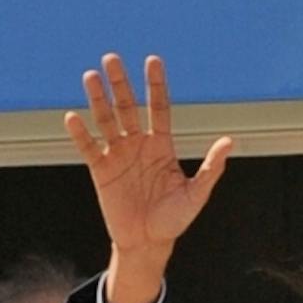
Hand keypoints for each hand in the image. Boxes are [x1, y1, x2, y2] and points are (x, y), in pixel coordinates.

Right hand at [63, 54, 232, 302]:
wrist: (146, 244)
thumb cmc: (173, 220)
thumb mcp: (196, 195)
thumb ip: (211, 168)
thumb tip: (230, 142)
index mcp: (161, 146)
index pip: (158, 108)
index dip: (155, 85)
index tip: (152, 61)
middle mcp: (138, 145)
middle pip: (127, 107)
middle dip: (120, 84)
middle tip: (111, 59)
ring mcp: (118, 156)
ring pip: (106, 121)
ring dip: (98, 100)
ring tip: (90, 77)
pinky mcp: (101, 172)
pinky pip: (89, 149)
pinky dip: (81, 134)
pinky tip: (72, 117)